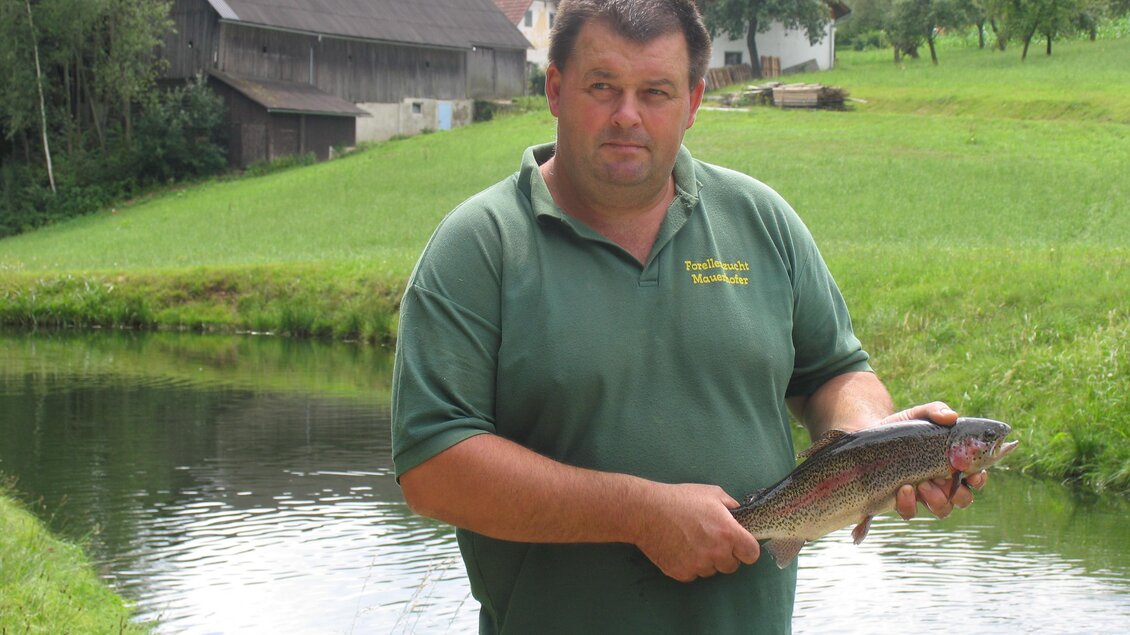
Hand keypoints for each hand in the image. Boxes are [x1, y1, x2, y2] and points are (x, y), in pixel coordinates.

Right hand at [633, 483, 760, 582]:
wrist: (646, 511)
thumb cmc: (679, 499)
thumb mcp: (712, 493)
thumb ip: (732, 506)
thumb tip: (740, 516)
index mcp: (728, 533)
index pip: (752, 554)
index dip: (747, 549)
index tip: (740, 544)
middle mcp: (716, 553)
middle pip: (731, 566)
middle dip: (725, 555)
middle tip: (710, 539)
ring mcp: (698, 565)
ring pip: (711, 570)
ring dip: (706, 560)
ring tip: (690, 540)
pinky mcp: (681, 573)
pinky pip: (693, 574)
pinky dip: (689, 564)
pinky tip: (679, 547)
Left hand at [881, 401, 987, 519]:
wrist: (871, 437)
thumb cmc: (903, 428)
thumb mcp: (918, 415)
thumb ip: (935, 411)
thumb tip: (951, 416)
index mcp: (953, 464)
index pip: (976, 477)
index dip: (979, 479)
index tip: (974, 474)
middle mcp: (943, 483)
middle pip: (964, 499)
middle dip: (959, 494)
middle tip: (943, 479)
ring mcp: (923, 494)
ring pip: (942, 510)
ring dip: (937, 500)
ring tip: (922, 484)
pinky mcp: (902, 501)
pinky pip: (911, 513)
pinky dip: (909, 505)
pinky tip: (904, 489)